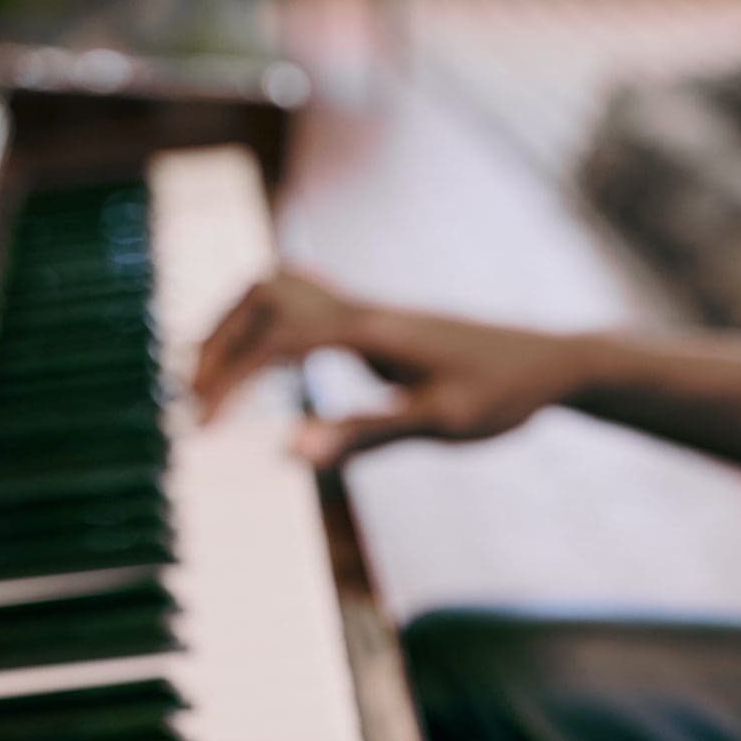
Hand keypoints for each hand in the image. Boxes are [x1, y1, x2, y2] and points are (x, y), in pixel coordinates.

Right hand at [193, 269, 588, 466]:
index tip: (202, 425)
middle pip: (262, 298)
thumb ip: (364, 436)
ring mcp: (368, 309)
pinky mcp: (376, 320)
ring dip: (234, 325)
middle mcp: (362, 309)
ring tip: (208, 375)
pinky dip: (264, 323)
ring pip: (276, 288)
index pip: (275, 341)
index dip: (230, 380)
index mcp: (369, 332)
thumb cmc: (502, 396)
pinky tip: (260, 359)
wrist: (551, 364)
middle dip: (216, 344)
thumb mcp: (438, 424)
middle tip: (190, 401)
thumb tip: (290, 452)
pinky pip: (302, 302)